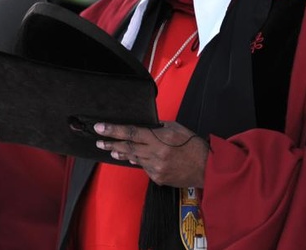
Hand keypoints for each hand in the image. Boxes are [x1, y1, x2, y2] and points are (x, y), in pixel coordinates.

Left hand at [94, 121, 208, 187]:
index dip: (113, 130)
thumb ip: (156, 128)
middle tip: (99, 141)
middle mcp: (155, 154)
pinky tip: (134, 158)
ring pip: (134, 158)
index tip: (100, 127)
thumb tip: (143, 127)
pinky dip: (139, 161)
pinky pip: (144, 168)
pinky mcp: (157, 178)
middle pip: (128, 147)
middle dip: (111, 143)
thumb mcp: (175, 128)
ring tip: (112, 149)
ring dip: (122, 153)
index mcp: (159, 139)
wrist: (206, 168)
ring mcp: (155, 168)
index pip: (131, 132)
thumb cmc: (192, 145)